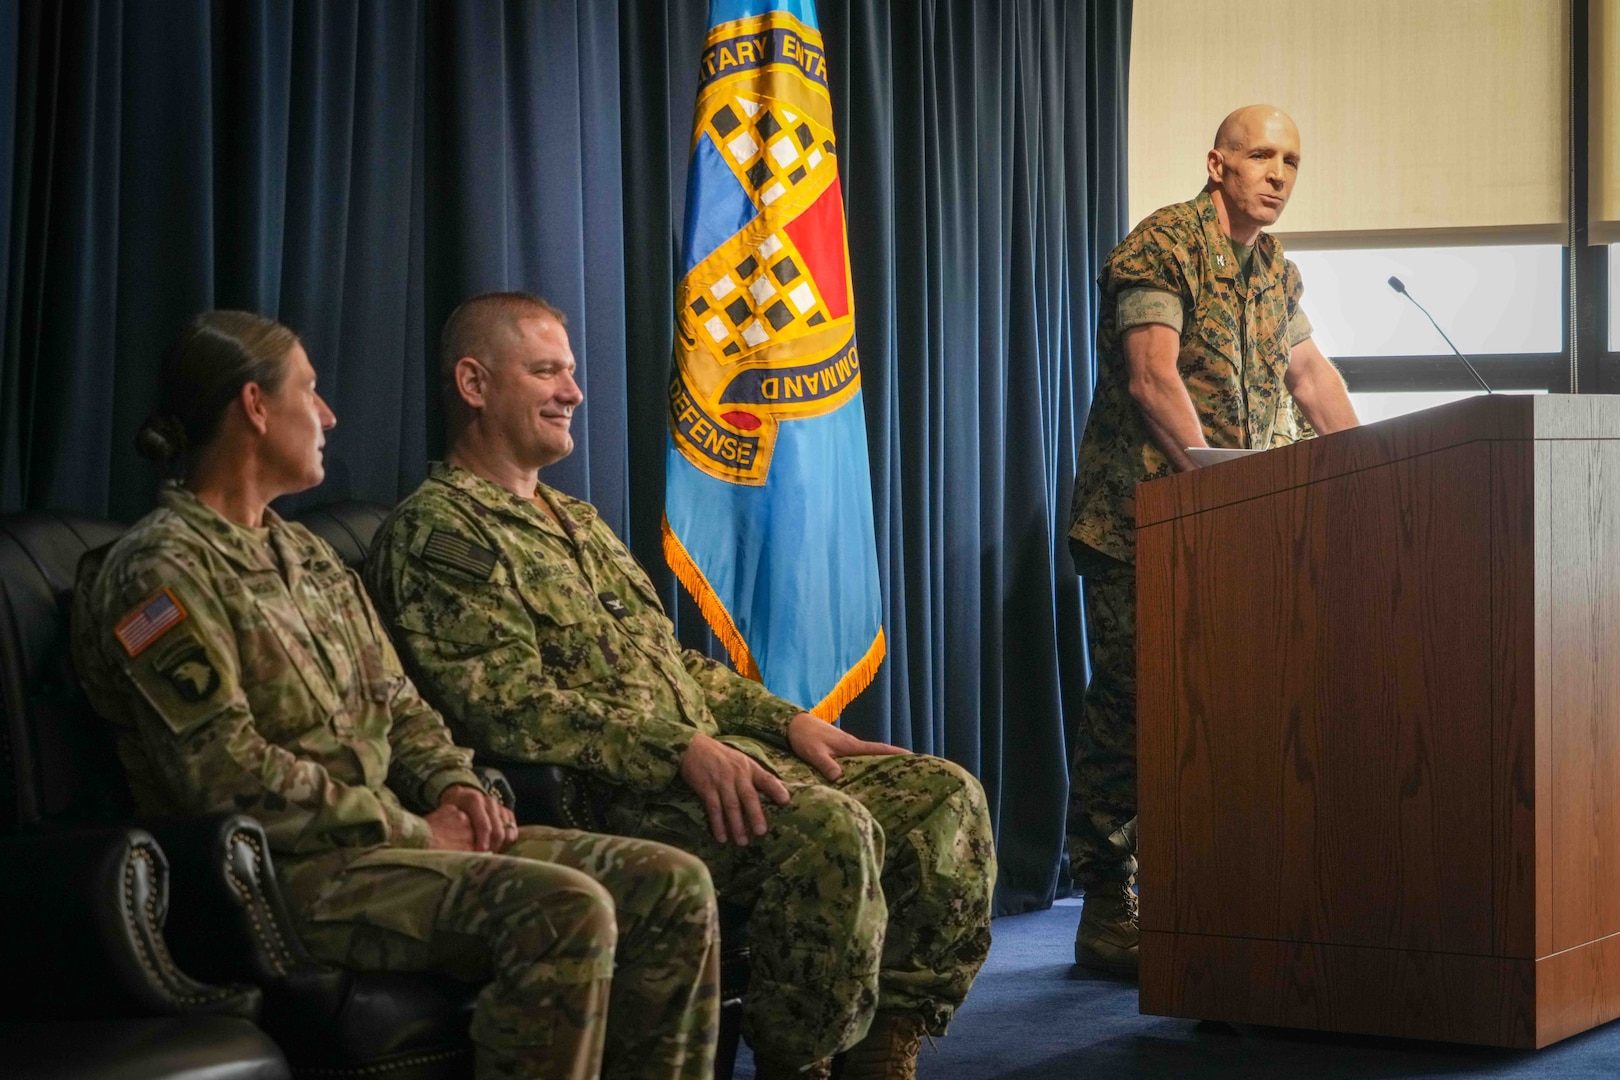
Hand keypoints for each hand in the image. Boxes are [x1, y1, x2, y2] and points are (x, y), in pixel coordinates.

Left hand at [432, 784, 516, 852]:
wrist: (462, 796)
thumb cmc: (453, 810)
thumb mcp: (447, 815)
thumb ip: (453, 828)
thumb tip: (457, 850)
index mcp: (474, 800)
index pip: (484, 826)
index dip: (483, 843)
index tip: (480, 855)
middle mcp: (490, 802)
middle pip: (498, 832)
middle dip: (493, 848)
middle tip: (485, 859)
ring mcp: (500, 807)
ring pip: (508, 832)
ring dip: (501, 846)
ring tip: (490, 854)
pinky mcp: (508, 813)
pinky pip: (513, 831)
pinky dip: (507, 842)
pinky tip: (496, 847)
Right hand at [679, 732, 790, 845]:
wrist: (694, 748)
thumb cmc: (722, 757)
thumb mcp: (742, 760)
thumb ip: (756, 776)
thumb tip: (777, 791)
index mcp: (749, 767)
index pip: (766, 778)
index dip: (776, 789)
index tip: (785, 801)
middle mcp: (737, 774)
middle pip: (748, 796)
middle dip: (755, 815)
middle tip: (761, 832)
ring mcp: (721, 781)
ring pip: (731, 806)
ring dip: (736, 826)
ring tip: (742, 842)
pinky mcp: (706, 788)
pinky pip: (713, 809)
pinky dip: (717, 824)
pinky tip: (722, 837)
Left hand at [787, 712, 907, 781]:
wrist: (793, 723)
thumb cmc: (805, 736)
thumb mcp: (814, 752)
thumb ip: (826, 764)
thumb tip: (839, 778)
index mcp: (851, 745)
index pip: (878, 749)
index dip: (896, 753)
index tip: (914, 756)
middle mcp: (853, 745)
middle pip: (879, 753)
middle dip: (895, 760)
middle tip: (912, 772)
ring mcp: (847, 747)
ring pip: (868, 757)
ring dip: (881, 764)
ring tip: (893, 778)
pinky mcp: (839, 750)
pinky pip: (858, 759)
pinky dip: (866, 765)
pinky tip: (866, 776)